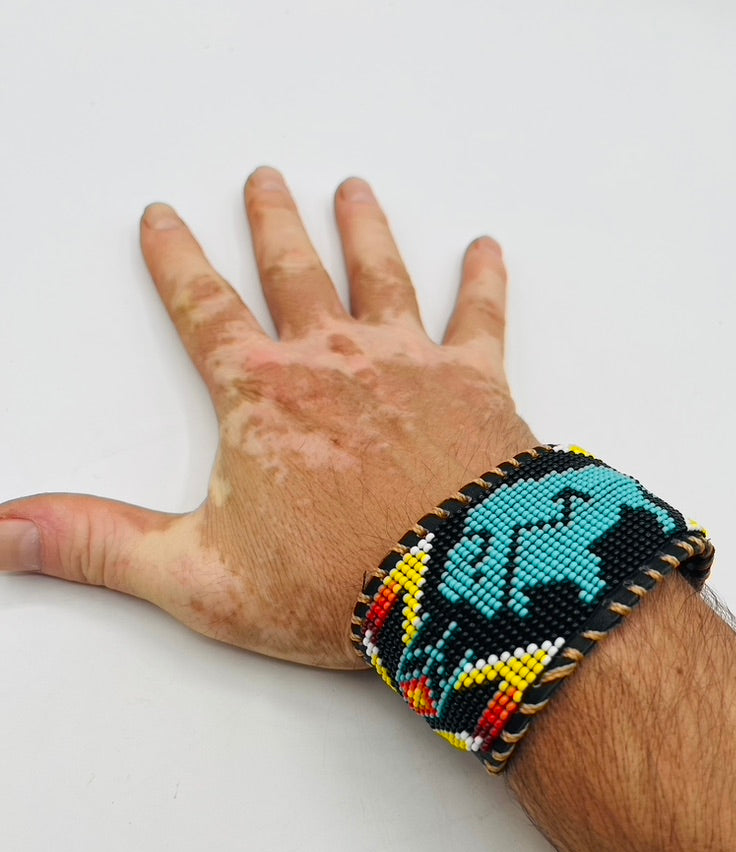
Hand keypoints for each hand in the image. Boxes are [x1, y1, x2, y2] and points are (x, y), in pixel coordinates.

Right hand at [0, 167, 537, 669]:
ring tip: (352, 191)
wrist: (457, 586)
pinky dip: (484, 281)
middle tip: (264, 179)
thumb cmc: (336, 581)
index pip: (202, 309)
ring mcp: (409, 364)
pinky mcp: (477, 386)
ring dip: (363, 230)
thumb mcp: (197, 573)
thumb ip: (97, 544)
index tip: (163, 218)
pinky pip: (482, 316)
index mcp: (262, 395)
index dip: (176, 262)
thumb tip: (3, 533)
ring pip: (379, 276)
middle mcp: (334, 361)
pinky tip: (486, 249)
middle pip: (294, 272)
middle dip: (273, 223)